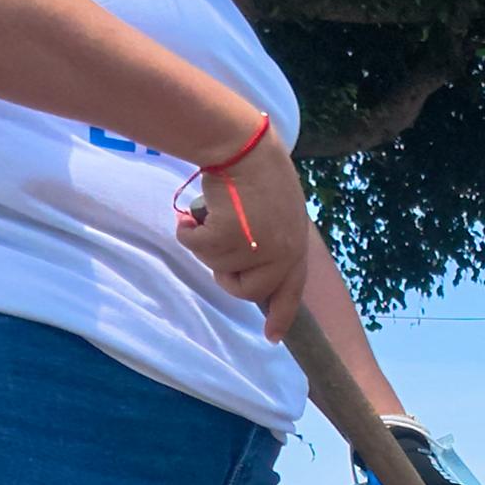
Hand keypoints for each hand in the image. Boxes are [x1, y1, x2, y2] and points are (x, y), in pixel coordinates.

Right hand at [174, 123, 315, 336]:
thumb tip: (253, 266)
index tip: (272, 337)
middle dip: (226, 276)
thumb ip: (274, 241)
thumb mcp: (281, 213)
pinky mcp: (229, 238)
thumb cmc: (260, 172)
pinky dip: (188, 233)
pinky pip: (197, 248)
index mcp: (296, 247)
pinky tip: (194, 214)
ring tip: (214, 214)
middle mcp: (282, 253)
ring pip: (218, 267)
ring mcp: (257, 248)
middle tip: (217, 247)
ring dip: (206, 244)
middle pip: (247, 291)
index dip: (280, 315)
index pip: (291, 291)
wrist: (244, 147)